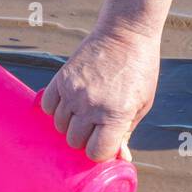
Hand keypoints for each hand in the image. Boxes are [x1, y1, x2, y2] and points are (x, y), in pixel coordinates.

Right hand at [40, 0, 173, 160]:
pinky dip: (56, 109)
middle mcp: (92, 105)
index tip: (105, 141)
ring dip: (71, 124)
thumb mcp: (142, 103)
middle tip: (95, 124)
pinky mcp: (62, 78)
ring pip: (60, 126)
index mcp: (116, 114)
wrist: (126, 33)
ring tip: (85, 110)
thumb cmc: (139, 69)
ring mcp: (74, 92)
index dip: (100, 151)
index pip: (96, 153)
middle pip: (75, 141)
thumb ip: (127, 131)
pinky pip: (49, 107)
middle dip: (85, 138)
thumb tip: (119, 158)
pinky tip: (70, 102)